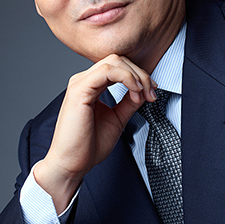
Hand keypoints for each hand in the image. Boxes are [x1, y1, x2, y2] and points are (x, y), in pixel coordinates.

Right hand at [33, 54, 156, 212]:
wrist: (72, 164)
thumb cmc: (87, 146)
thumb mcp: (117, 119)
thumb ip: (129, 103)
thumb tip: (144, 92)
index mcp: (91, 86)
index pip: (118, 67)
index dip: (139, 75)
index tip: (152, 93)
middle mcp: (84, 81)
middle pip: (118, 60)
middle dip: (140, 74)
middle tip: (151, 93)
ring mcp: (80, 83)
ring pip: (114, 61)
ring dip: (136, 76)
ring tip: (143, 94)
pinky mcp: (79, 90)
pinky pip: (107, 71)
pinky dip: (126, 78)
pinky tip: (134, 91)